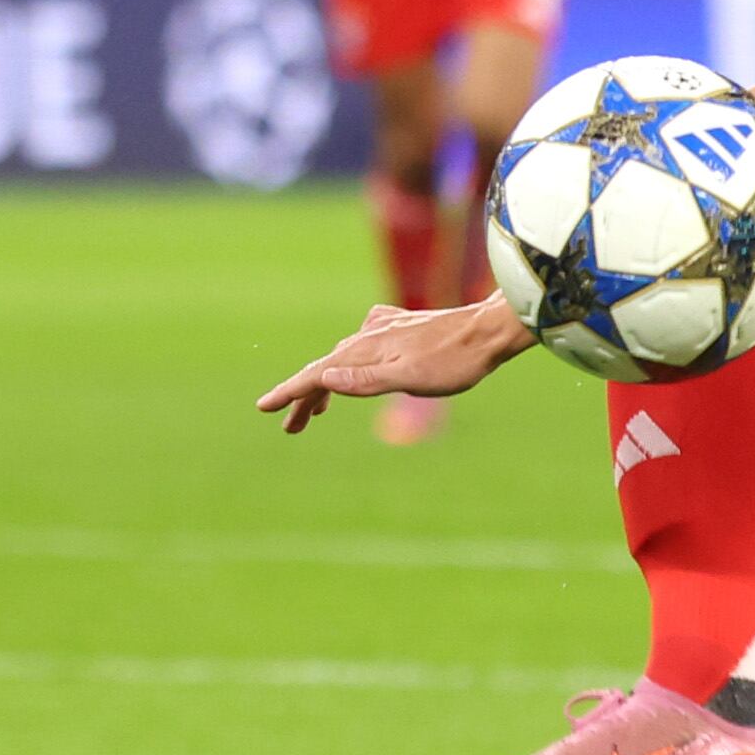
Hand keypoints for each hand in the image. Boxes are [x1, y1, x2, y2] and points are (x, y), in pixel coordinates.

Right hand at [255, 297, 533, 434]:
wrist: (489, 330)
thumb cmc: (454, 361)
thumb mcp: (409, 377)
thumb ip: (366, 380)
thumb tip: (325, 378)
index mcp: (365, 351)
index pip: (317, 375)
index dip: (290, 393)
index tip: (264, 407)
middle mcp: (368, 336)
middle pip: (327, 369)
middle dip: (305, 398)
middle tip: (292, 427)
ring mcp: (384, 329)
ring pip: (344, 358)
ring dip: (328, 382)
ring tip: (319, 410)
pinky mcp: (401, 327)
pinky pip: (363, 345)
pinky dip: (350, 362)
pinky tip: (355, 361)